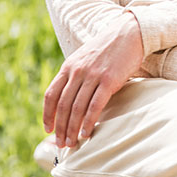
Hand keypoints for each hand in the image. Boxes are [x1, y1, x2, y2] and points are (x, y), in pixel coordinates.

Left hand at [43, 12, 145, 147]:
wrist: (129, 33)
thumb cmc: (108, 49)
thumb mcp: (85, 58)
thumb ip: (75, 75)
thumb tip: (70, 98)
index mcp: (68, 66)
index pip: (51, 95)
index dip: (47, 114)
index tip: (48, 130)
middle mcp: (77, 71)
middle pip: (62, 105)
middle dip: (60, 128)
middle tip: (61, 144)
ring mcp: (92, 76)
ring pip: (76, 108)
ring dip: (72, 129)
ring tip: (72, 144)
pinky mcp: (108, 80)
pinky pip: (94, 106)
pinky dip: (87, 122)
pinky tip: (85, 134)